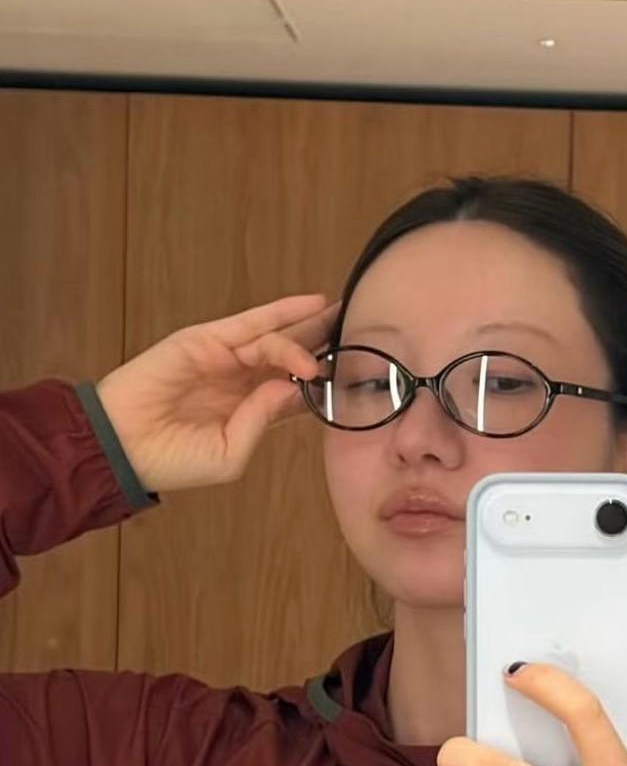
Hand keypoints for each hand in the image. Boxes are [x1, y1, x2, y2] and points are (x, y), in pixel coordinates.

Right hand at [95, 293, 337, 493]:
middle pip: (293, 358)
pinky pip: (251, 322)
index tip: (360, 378)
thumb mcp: (232, 453)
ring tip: (344, 318)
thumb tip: (293, 386)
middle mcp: (242, 383)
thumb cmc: (176, 461)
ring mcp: (225, 359)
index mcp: (251, 413)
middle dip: (325, 344)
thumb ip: (263, 420)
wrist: (126, 447)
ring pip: (277, 337)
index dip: (326, 385)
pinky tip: (312, 304)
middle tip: (361, 331)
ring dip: (311, 327)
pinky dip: (282, 312)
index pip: (297, 393)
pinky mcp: (206, 341)